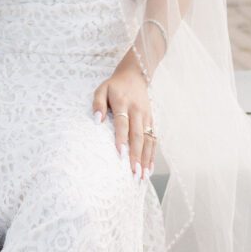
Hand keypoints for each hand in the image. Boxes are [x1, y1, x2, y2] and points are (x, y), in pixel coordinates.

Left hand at [92, 60, 154, 180]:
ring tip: (143, 176)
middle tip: (134, 173)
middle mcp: (137, 110)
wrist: (135, 75)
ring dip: (146, 159)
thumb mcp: (102, 88)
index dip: (121, 138)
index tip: (119, 154)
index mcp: (123, 102)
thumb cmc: (114, 86)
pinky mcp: (152, 120)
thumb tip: (96, 120)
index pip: (122, 122)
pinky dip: (152, 155)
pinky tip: (150, 168)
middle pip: (137, 135)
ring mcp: (146, 116)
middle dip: (136, 155)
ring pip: (148, 140)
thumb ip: (98, 103)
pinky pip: (154, 139)